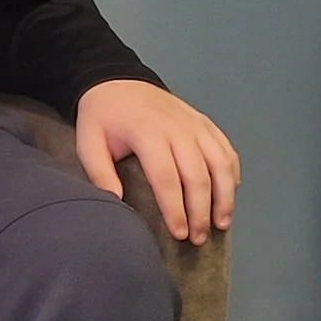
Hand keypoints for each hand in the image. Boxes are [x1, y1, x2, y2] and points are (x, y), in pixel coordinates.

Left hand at [74, 79, 239, 245]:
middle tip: (198, 238)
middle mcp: (178, 129)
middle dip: (201, 211)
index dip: (175, 209)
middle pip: (198, 176)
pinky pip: (226, 151)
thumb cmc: (103, 118)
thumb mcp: (88, 142)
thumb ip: (100, 173)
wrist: (118, 82)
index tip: (179, 234)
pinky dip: (232, 174)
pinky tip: (229, 195)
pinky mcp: (205, 123)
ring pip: (220, 164)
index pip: (167, 179)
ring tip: (221, 224)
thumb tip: (116, 203)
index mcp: (147, 133)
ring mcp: (195, 125)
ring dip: (225, 197)